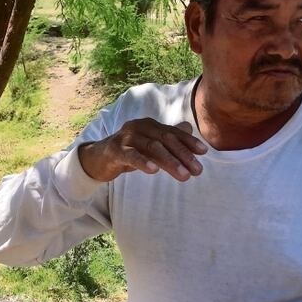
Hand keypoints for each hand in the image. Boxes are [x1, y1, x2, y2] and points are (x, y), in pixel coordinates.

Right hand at [78, 119, 207, 182]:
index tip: (203, 153)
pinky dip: (143, 162)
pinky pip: (131, 155)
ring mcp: (126, 137)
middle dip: (184, 155)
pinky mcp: (114, 150)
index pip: (173, 132)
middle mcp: (139, 126)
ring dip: (170, 161)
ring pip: (152, 147)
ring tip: (184, 176)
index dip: (189, 141)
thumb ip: (167, 136)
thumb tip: (188, 127)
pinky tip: (154, 171)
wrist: (97, 158)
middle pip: (166, 139)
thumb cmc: (128, 151)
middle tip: (197, 171)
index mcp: (149, 124)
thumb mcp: (149, 144)